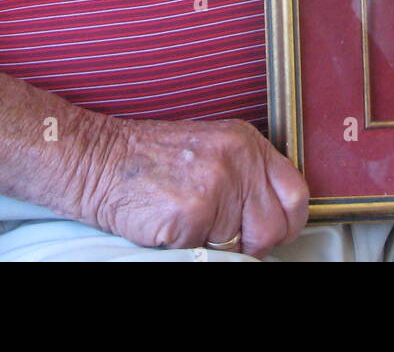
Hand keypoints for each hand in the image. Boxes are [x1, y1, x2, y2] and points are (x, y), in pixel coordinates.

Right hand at [75, 116, 308, 257]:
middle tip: (226, 237)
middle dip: (254, 243)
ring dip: (218, 245)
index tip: (274, 232)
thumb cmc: (147, 161)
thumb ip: (245, 175)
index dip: (288, 221)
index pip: (296, 192)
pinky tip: (171, 225)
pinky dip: (190, 247)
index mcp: (245, 141)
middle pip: (276, 226)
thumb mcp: (208, 150)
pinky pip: (209, 253)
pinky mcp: (194, 212)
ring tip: (190, 222)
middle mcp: (237, 159)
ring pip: (243, 245)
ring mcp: (217, 185)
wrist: (97, 159)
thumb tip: (273, 218)